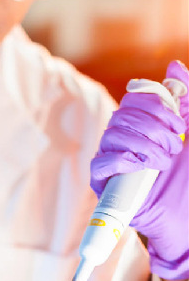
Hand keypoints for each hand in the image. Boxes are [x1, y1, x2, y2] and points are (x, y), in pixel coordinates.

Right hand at [90, 60, 188, 280]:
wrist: (184, 213)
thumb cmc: (188, 176)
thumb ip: (186, 98)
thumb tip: (173, 67)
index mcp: (139, 125)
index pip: (133, 99)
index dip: (155, 105)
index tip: (179, 125)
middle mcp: (121, 140)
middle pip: (123, 115)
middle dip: (153, 127)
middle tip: (175, 146)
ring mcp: (110, 161)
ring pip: (112, 135)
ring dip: (143, 145)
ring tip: (163, 162)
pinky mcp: (102, 183)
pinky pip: (100, 162)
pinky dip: (122, 159)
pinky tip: (141, 166)